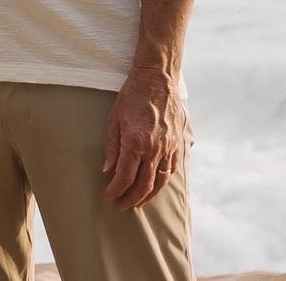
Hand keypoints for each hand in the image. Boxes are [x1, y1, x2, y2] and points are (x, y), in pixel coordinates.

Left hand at [101, 65, 185, 210]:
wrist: (157, 79)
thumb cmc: (132, 96)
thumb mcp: (114, 118)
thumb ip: (112, 146)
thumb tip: (108, 170)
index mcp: (135, 142)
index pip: (124, 176)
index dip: (116, 190)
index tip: (109, 196)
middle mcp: (154, 149)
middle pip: (143, 185)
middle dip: (131, 199)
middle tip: (121, 205)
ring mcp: (168, 148)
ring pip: (159, 182)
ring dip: (147, 196)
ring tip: (137, 202)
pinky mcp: (177, 145)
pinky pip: (170, 171)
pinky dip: (161, 183)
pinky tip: (154, 187)